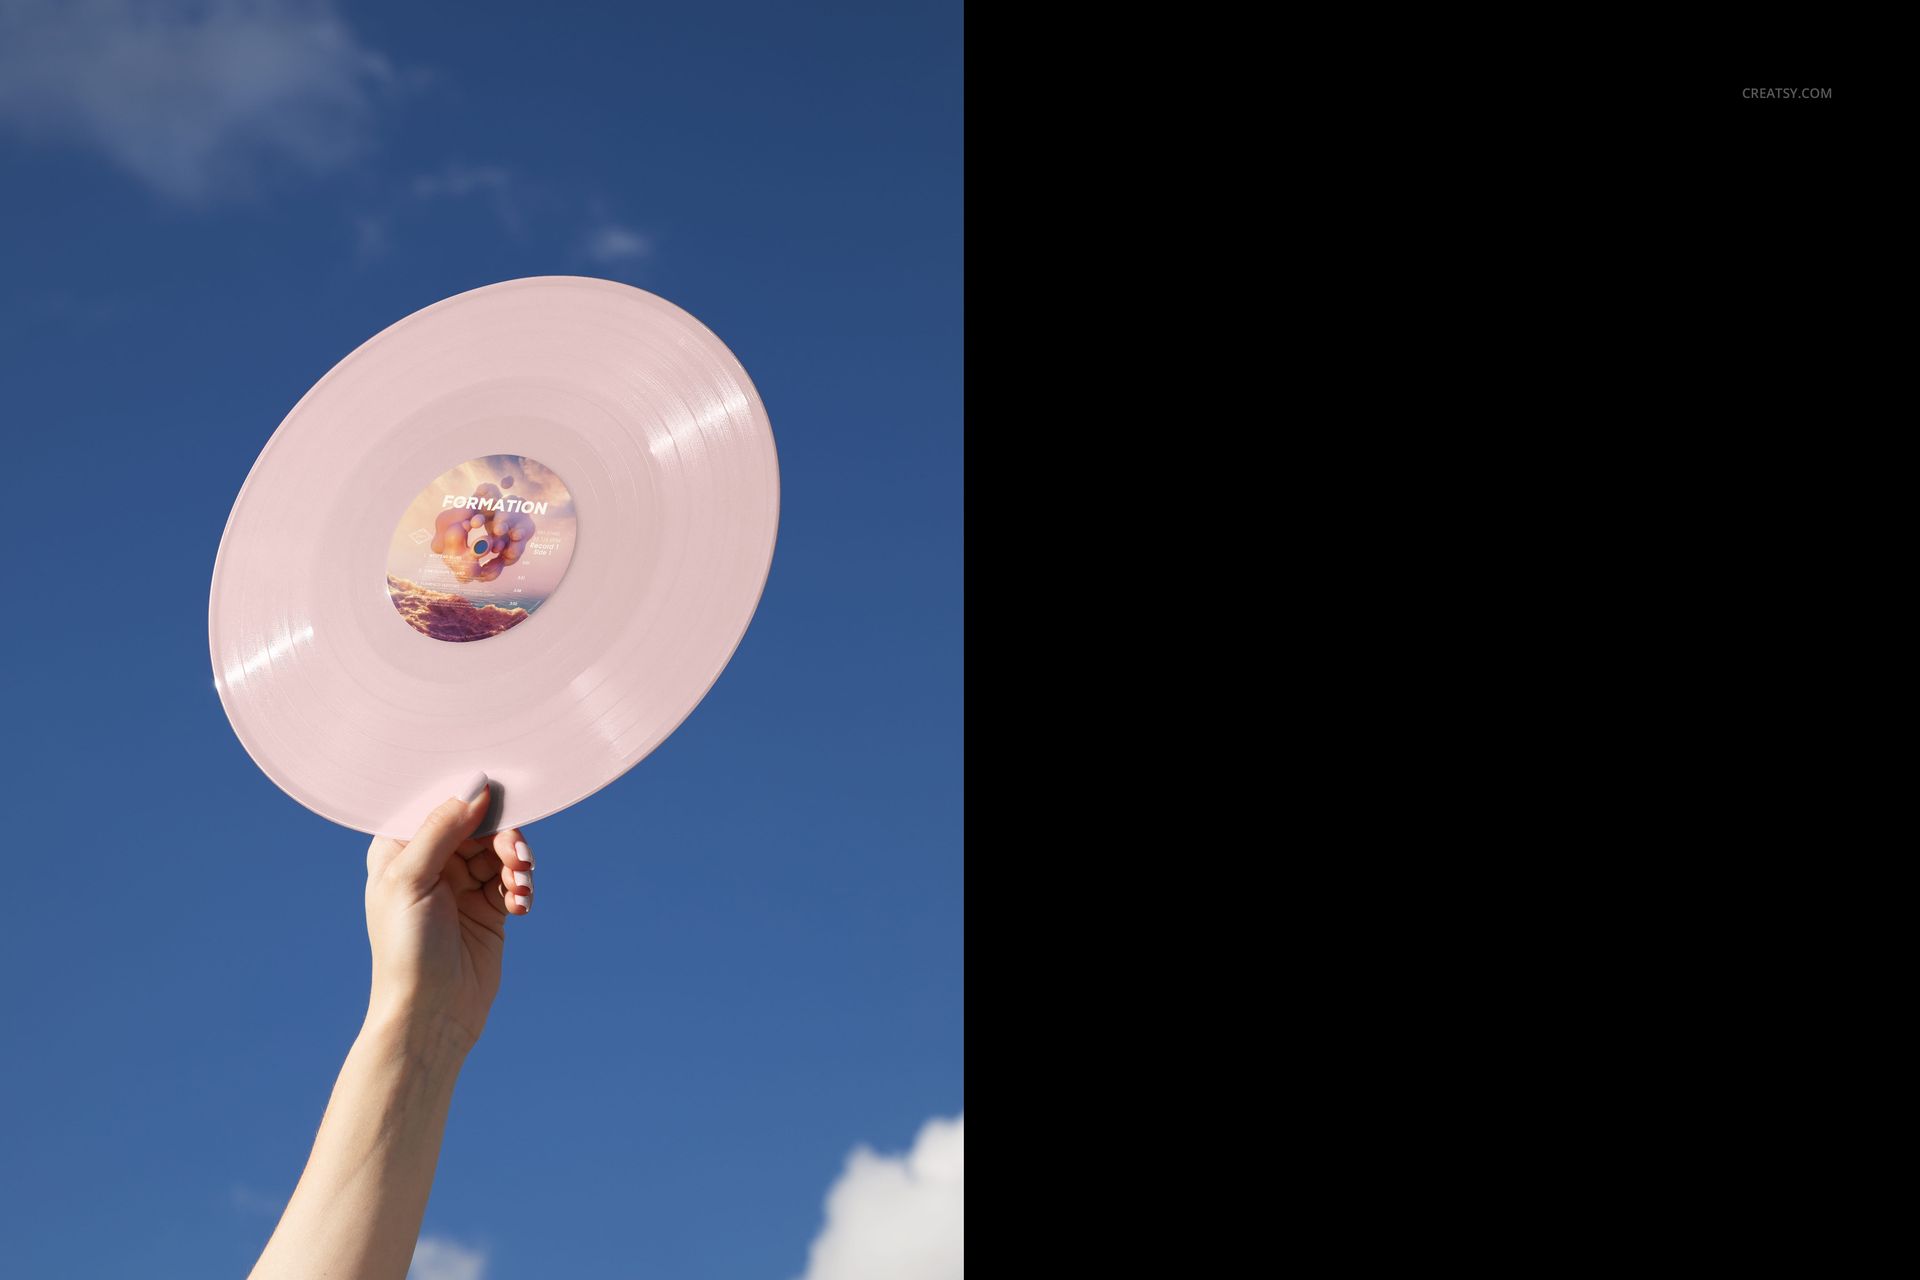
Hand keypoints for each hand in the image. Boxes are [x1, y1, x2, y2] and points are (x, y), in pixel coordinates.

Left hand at [363, 772, 534, 1048]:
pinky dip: (522, 887)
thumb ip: (442, 828)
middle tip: (518, 858)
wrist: (431, 1013)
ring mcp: (460, 886)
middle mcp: (430, 862)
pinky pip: (513, 880)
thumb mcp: (412, 879)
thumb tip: (475, 785)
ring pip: (501, 850)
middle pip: (479, 825)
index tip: (499, 797)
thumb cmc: (406, 949)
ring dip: (517, 863)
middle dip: (504, 837)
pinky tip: (520, 906)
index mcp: (399, 849)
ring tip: (520, 887)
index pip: (439, 804)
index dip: (470, 798)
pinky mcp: (488, 909)